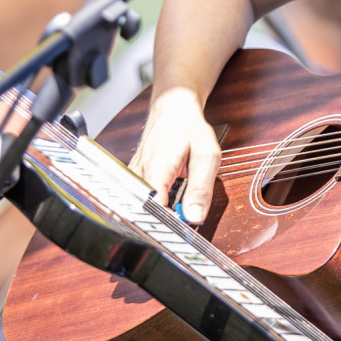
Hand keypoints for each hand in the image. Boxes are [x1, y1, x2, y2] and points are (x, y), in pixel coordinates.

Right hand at [129, 86, 221, 221]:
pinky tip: (169, 204)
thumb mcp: (207, 156)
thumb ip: (201, 189)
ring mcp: (133, 176)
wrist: (172, 109)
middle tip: (183, 225)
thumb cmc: (189, 129)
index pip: (154, 209)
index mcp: (156, 169)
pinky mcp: (134, 178)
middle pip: (146, 211)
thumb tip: (194, 217)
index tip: (183, 231)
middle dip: (165, 222)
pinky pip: (143, 198)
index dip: (168, 224)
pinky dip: (157, 205)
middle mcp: (138, 175)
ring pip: (143, 206)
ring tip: (178, 213)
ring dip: (161, 213)